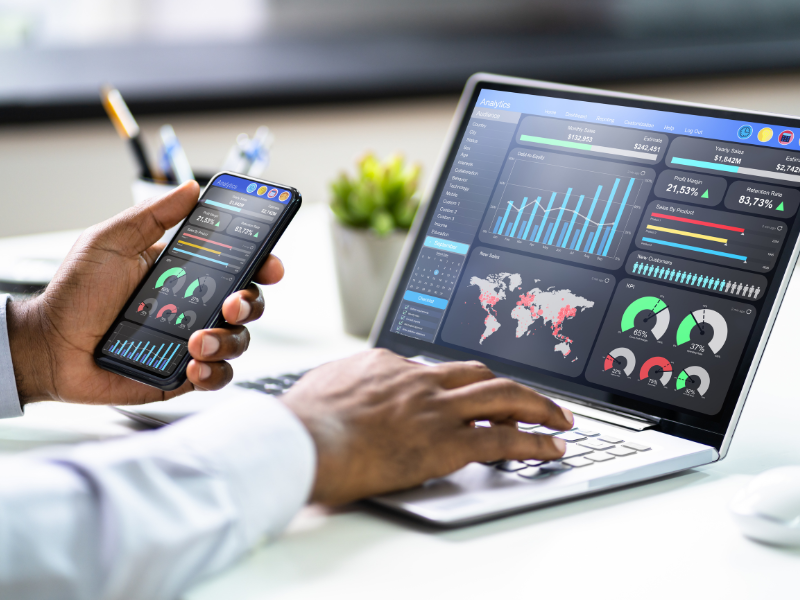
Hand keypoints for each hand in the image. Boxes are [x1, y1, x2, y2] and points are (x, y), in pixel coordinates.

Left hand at [7, 181, 284, 405]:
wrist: (50, 346)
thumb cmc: (75, 293)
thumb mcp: (111, 241)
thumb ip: (153, 215)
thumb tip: (191, 190)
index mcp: (188, 272)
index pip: (239, 265)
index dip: (263, 263)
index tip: (270, 264)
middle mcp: (197, 306)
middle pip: (249, 303)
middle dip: (250, 303)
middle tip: (230, 305)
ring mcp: (193, 340)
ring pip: (238, 341)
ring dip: (227, 340)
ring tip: (196, 342)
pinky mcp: (184, 373)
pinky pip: (217, 375)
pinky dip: (213, 372)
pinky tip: (194, 366)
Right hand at [281, 349, 573, 504]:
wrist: (302, 441)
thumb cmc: (301, 422)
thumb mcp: (321, 386)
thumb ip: (345, 383)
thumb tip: (345, 388)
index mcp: (389, 366)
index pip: (436, 371)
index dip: (458, 387)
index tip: (469, 398)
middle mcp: (419, 380)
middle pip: (479, 373)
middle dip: (510, 386)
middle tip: (532, 399)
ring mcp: (436, 409)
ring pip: (503, 397)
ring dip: (538, 405)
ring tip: (560, 417)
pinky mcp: (446, 442)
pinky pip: (503, 439)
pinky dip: (534, 442)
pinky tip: (552, 447)